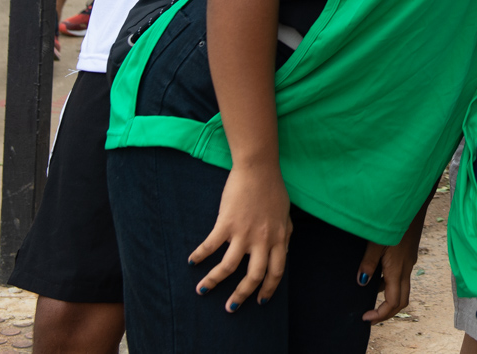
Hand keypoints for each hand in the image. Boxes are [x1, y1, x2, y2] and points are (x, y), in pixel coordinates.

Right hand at [190, 162, 292, 310]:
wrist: (258, 168)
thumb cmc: (272, 189)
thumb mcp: (284, 215)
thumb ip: (284, 234)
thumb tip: (284, 250)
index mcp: (278, 239)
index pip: (276, 272)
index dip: (268, 289)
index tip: (260, 301)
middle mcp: (262, 240)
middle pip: (254, 276)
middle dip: (242, 295)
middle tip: (231, 307)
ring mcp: (244, 232)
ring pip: (229, 266)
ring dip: (214, 281)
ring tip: (203, 290)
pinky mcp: (227, 223)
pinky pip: (211, 246)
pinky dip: (200, 255)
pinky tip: (192, 261)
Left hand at [356, 227, 420, 321]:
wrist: (412, 204)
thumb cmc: (394, 221)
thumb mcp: (376, 242)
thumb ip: (368, 263)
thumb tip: (361, 283)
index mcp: (398, 270)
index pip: (393, 302)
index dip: (380, 314)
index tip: (365, 318)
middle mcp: (406, 268)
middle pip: (402, 300)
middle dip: (387, 312)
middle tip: (370, 315)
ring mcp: (409, 261)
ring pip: (401, 287)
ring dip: (388, 295)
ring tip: (369, 291)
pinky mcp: (409, 254)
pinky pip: (401, 275)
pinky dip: (390, 282)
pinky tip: (378, 271)